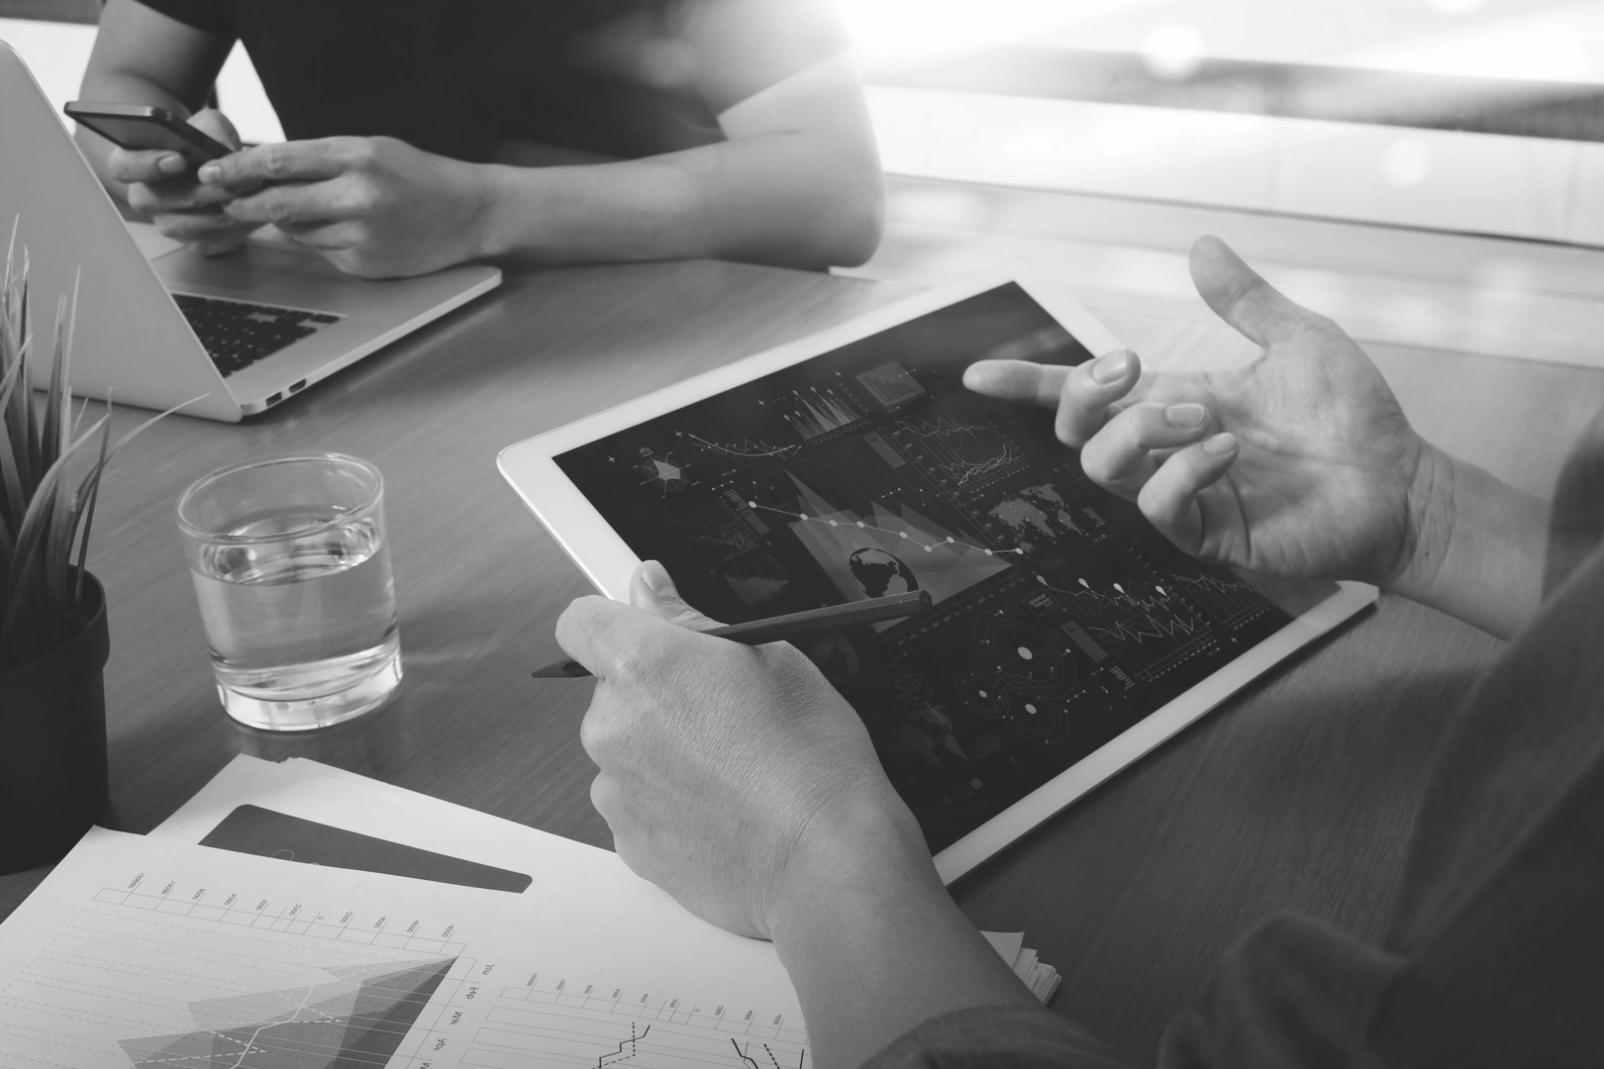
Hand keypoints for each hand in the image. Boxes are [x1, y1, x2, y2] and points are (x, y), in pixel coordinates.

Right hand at [108, 109, 255, 255]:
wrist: (215, 169)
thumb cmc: (201, 143)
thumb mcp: (206, 125)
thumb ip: (210, 129)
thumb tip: (219, 146)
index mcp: (132, 163)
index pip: (125, 167)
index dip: (148, 164)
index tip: (177, 159)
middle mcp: (145, 198)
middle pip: (162, 201)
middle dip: (202, 191)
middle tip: (232, 181)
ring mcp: (170, 225)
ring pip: (192, 225)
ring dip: (224, 209)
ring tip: (252, 194)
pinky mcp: (197, 243)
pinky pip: (216, 241)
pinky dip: (239, 227)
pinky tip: (255, 211)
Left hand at [198, 136, 489, 277]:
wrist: (471, 214)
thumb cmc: (419, 177)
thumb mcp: (371, 150)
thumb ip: (321, 159)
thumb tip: (261, 167)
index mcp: (358, 157)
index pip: (279, 160)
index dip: (238, 167)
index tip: (211, 170)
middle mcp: (358, 196)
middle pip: (277, 202)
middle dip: (244, 203)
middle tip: (227, 201)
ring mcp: (362, 234)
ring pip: (296, 231)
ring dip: (290, 222)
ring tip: (323, 210)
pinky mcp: (365, 263)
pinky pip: (321, 251)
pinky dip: (322, 240)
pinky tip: (351, 230)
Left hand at [555, 562, 922, 938]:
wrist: (826, 861)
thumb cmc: (811, 759)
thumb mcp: (773, 655)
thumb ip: (690, 620)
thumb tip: (649, 590)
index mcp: (641, 666)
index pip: (581, 621)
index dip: (615, 622)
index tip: (650, 634)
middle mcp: (611, 727)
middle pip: (611, 692)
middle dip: (656, 694)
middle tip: (722, 711)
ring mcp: (614, 791)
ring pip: (626, 750)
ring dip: (662, 750)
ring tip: (732, 768)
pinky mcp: (629, 843)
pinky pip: (638, 804)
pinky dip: (670, 801)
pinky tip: (725, 807)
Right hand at [965, 236, 1437, 587]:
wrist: (1400, 482)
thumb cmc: (1352, 420)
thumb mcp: (1297, 340)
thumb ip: (1243, 300)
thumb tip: (1201, 246)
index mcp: (1175, 401)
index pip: (1083, 396)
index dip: (1027, 384)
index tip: (977, 374)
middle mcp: (1167, 448)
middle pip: (1075, 431)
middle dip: (1082, 393)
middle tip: (1132, 367)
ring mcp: (1183, 493)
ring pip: (1102, 468)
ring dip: (1140, 430)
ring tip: (1204, 415)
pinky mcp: (1207, 532)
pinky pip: (1157, 507)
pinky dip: (1183, 470)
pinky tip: (1228, 450)